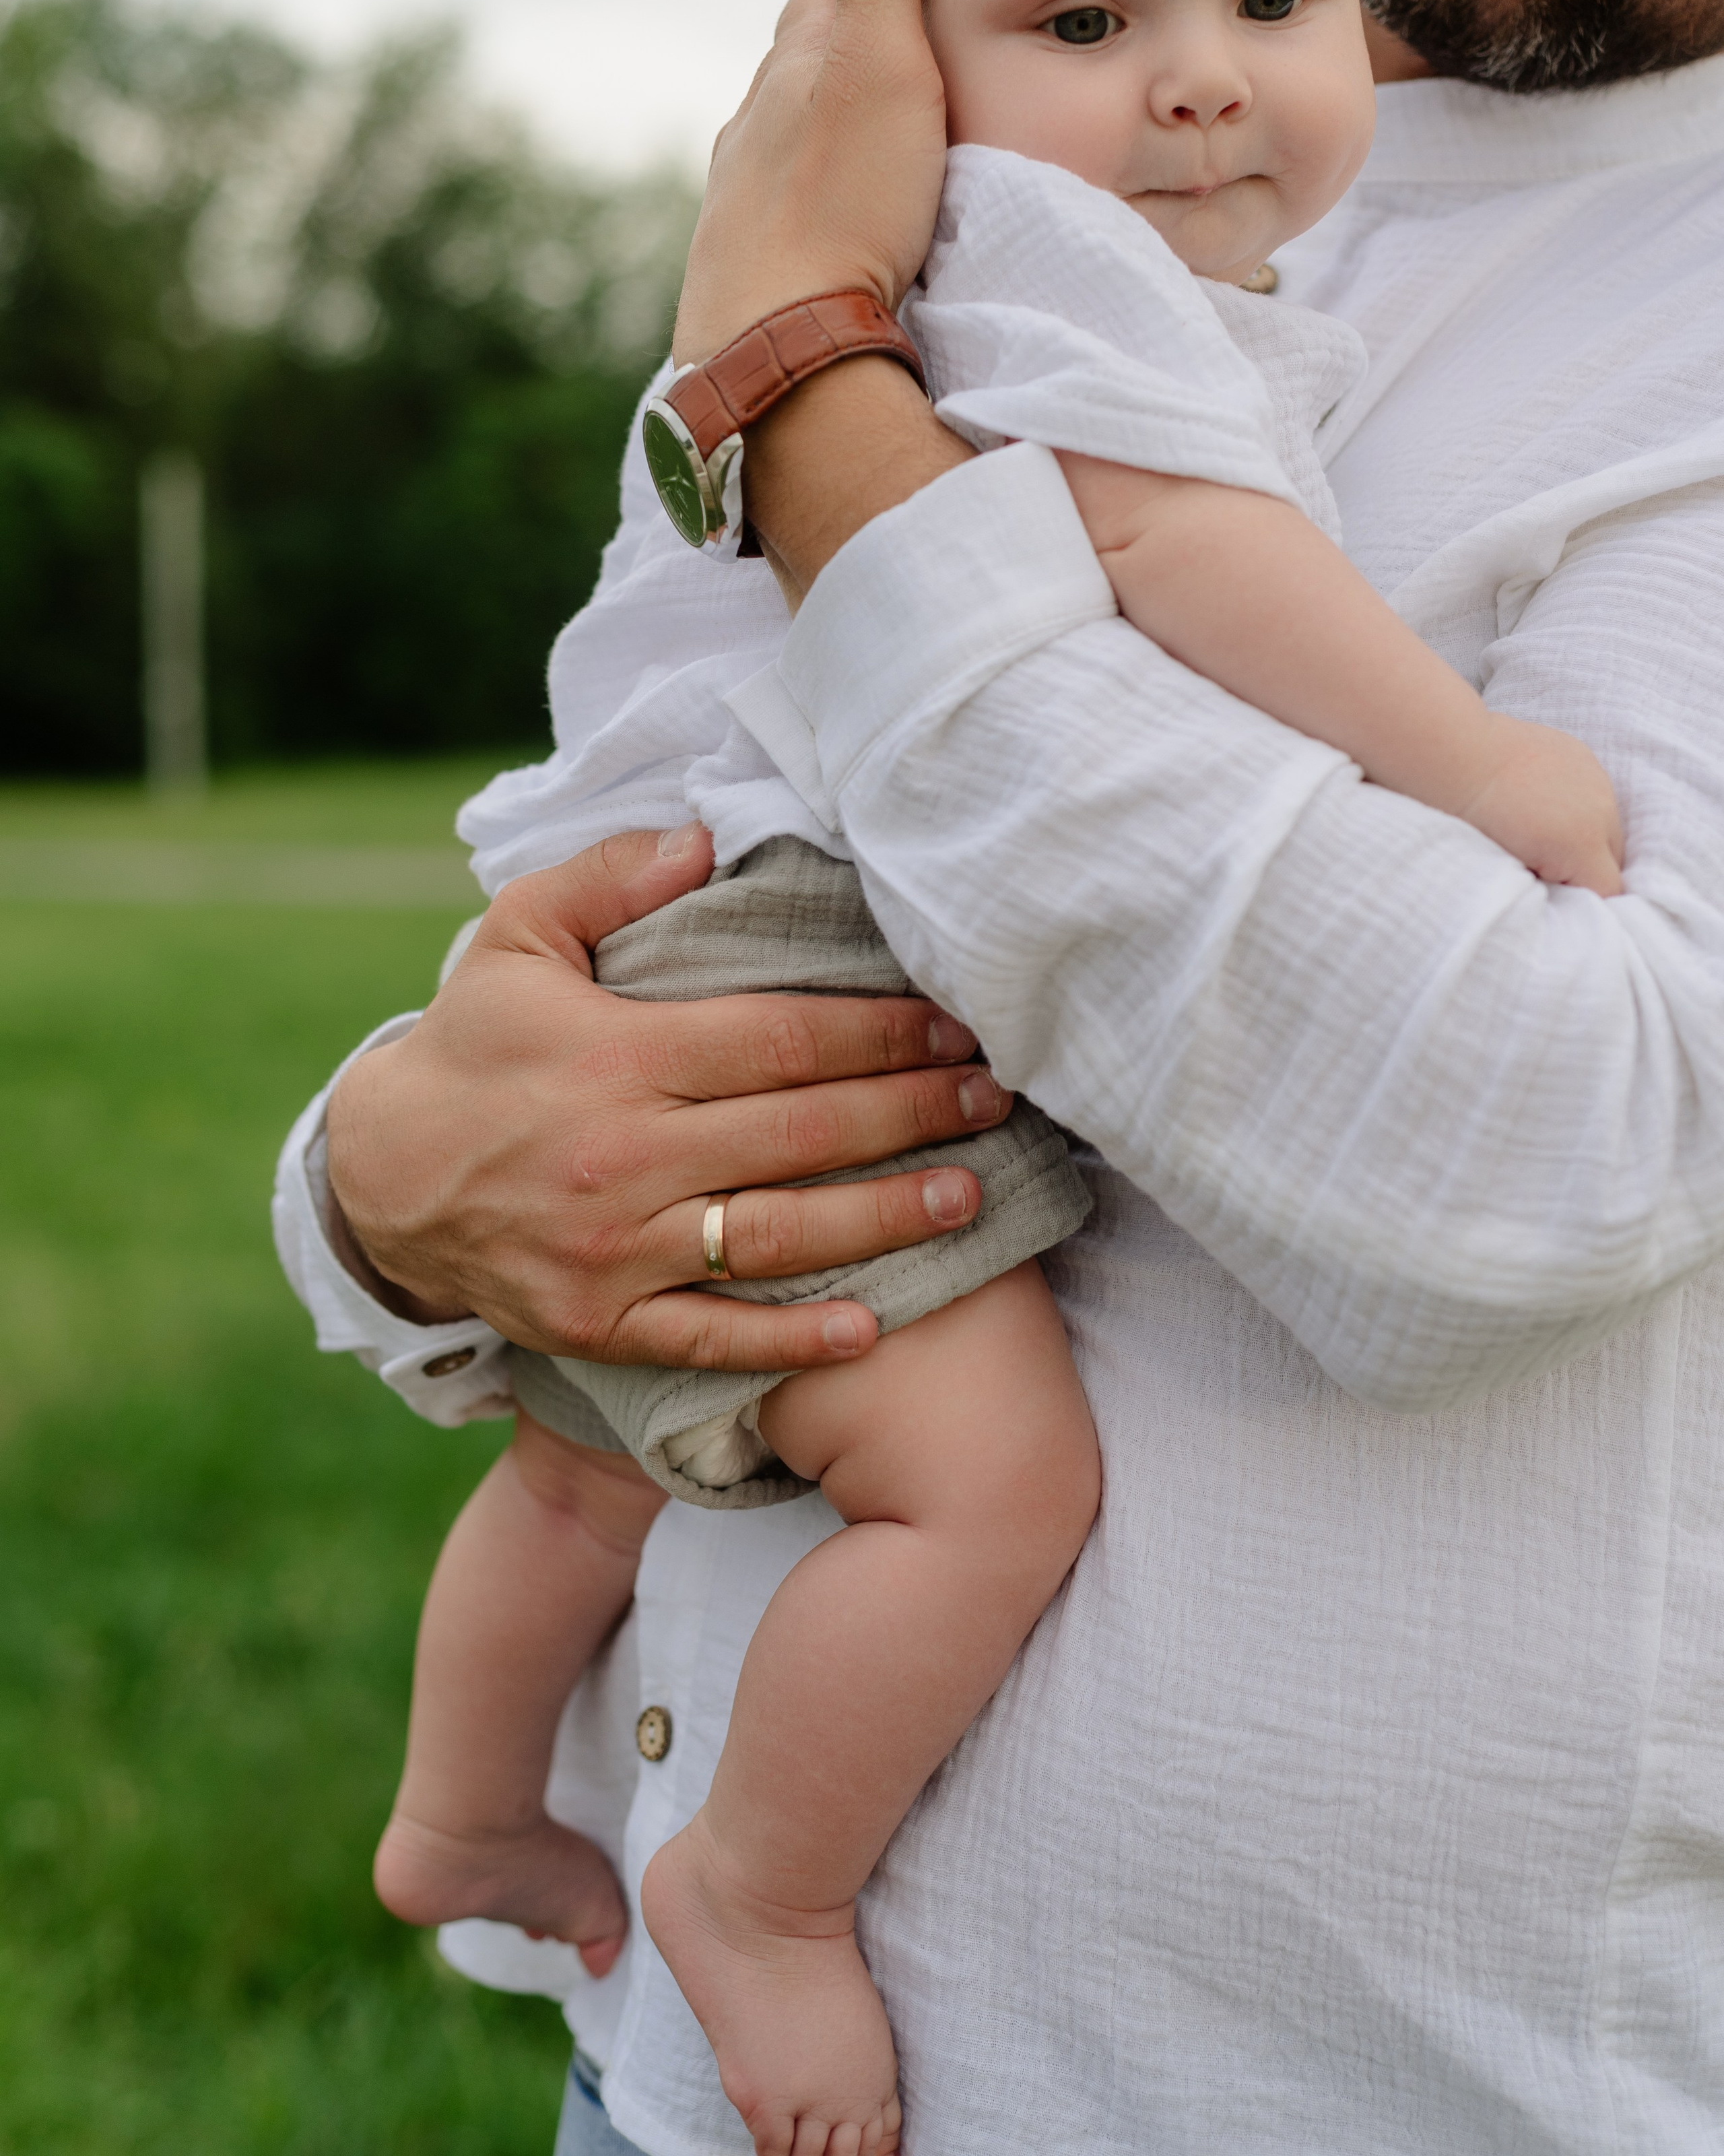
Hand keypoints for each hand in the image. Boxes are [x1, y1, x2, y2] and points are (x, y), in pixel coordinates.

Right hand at [325, 829, 1010, 1372]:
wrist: (379, 1179)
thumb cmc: (472, 1044)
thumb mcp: (515, 936)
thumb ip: (609, 877)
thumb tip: (707, 837)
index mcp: (618, 1057)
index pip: (781, 1041)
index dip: (880, 1033)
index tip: (955, 1023)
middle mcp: (626, 1158)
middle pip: (804, 1133)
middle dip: (913, 1112)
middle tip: (996, 1096)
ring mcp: (617, 1251)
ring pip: (780, 1236)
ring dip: (887, 1216)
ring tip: (970, 1193)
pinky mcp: (604, 1323)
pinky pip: (715, 1337)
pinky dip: (796, 1336)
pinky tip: (873, 1321)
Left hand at [672, 0, 948, 364]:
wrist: (779, 343)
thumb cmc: (847, 200)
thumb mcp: (880, 64)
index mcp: (790, 64)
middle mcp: (753, 122)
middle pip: (809, 70)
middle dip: (858, 64)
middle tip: (923, 77)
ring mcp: (742, 195)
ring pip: (796, 144)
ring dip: (839, 142)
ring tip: (895, 160)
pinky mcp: (744, 262)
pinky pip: (792, 211)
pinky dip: (823, 202)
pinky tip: (848, 229)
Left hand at [1462, 713, 1624, 896]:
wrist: (1457, 760)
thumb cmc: (1472, 821)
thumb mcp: (1511, 869)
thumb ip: (1548, 888)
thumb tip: (1560, 894)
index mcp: (1582, 845)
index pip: (1609, 890)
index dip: (1581, 897)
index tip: (1553, 894)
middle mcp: (1600, 811)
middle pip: (1613, 858)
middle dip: (1585, 867)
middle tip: (1543, 866)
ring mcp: (1596, 780)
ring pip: (1607, 824)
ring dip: (1585, 834)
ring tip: (1541, 832)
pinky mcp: (1585, 758)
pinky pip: (1595, 793)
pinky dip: (1578, 804)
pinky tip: (1542, 802)